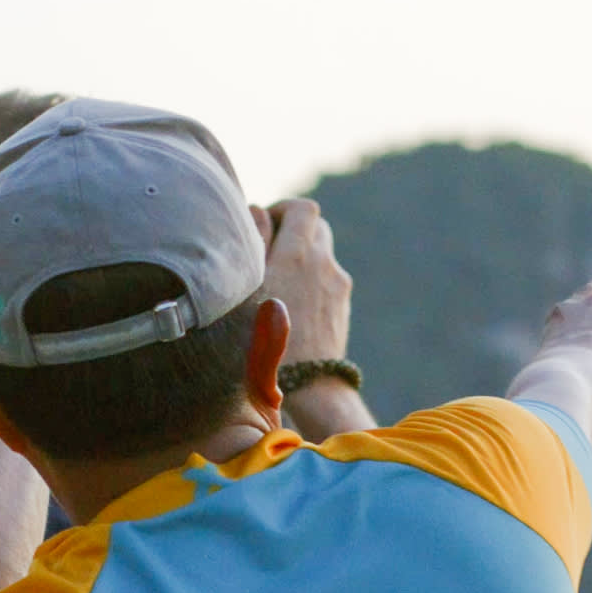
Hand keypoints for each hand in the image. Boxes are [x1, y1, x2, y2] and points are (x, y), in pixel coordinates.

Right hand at [253, 198, 352, 363]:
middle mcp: (325, 263)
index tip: (265, 225)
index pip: (304, 209)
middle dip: (294, 231)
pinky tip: (293, 303)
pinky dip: (312, 279)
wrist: (309, 383)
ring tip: (279, 279)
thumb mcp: (248, 285)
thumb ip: (254, 241)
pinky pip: (328, 278)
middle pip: (316, 227)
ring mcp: (338, 285)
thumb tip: (258, 211)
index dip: (283, 210)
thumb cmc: (266, 336)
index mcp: (299, 253)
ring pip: (323, 253)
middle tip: (270, 250)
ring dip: (304, 256)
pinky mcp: (343, 304)